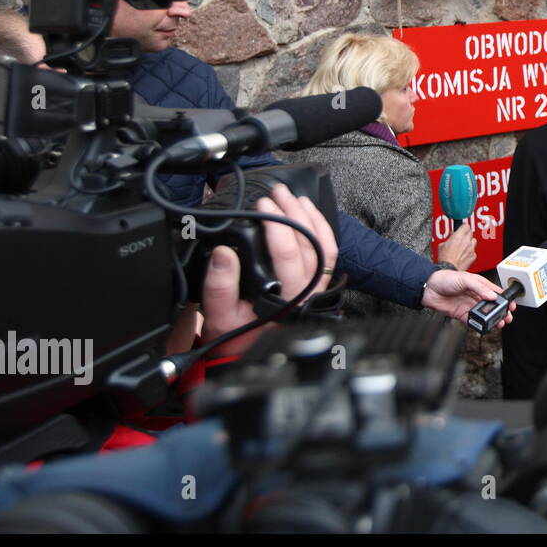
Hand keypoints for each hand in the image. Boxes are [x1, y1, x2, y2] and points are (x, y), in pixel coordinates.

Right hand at [199, 184, 338, 356]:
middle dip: (294, 213)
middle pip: (310, 244)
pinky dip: (321, 229)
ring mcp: (316, 287)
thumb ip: (220, 286)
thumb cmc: (234, 336)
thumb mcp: (218, 315)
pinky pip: (327, 253)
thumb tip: (224, 252)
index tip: (262, 205)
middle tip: (276, 192)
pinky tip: (308, 212)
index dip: (277, 225)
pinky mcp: (316, 283)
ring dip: (311, 217)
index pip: (288, 254)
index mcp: (286, 300)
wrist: (246, 354)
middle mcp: (307, 293)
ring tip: (293, 196)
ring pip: (324, 246)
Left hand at [422, 269, 511, 328]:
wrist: (429, 288)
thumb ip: (480, 287)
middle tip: (507, 317)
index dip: (504, 299)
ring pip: (484, 314)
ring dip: (492, 319)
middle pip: (492, 305)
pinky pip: (473, 320)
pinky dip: (479, 324)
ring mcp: (469, 305)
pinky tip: (484, 326)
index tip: (511, 305)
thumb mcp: (465, 278)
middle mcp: (475, 295)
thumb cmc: (445, 279)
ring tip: (499, 323)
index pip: (495, 292)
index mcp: (479, 284)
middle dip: (501, 311)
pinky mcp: (461, 314)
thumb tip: (492, 296)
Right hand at [438, 222, 476, 271]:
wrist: (448, 269)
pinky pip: (474, 252)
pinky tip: (464, 255)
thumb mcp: (442, 245)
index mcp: (458, 236)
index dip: (463, 227)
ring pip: (474, 241)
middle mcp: (466, 241)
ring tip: (463, 247)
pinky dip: (470, 253)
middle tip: (460, 239)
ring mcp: (471, 249)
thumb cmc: (444, 258)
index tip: (461, 229)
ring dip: (469, 243)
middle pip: (470, 232)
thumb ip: (449, 238)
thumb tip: (452, 236)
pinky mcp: (473, 256)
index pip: (466, 226)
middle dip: (466, 235)